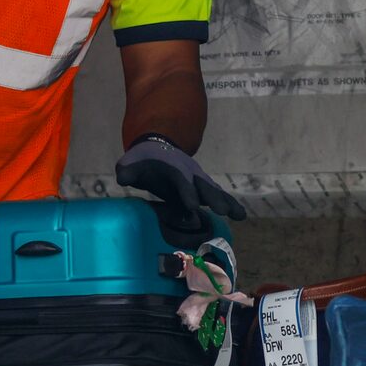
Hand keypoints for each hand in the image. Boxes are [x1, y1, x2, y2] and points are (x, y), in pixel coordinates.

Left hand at [115, 135, 245, 243]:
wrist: (158, 149)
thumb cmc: (143, 160)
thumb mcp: (131, 162)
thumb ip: (128, 170)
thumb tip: (123, 177)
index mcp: (172, 167)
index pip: (180, 180)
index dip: (186, 192)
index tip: (191, 206)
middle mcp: (189, 172)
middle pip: (202, 184)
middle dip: (212, 198)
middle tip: (222, 211)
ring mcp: (198, 179)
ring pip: (214, 190)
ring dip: (227, 202)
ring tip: (240, 215)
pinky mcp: (202, 187)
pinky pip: (218, 195)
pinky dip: (230, 204)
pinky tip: (241, 216)